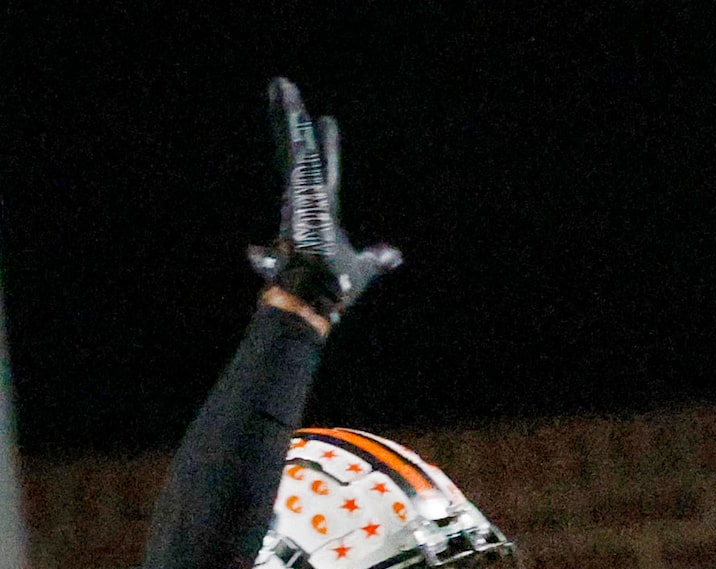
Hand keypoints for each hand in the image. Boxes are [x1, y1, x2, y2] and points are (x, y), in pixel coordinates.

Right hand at [248, 79, 400, 326]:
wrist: (316, 297)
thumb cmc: (333, 288)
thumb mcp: (362, 266)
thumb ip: (375, 259)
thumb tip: (394, 255)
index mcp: (321, 210)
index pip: (323, 170)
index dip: (326, 147)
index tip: (328, 121)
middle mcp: (307, 197)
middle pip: (302, 151)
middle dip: (295, 120)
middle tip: (284, 86)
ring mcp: (300, 193)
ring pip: (296, 146)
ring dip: (288, 114)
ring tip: (281, 84)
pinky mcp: (297, 191)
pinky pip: (297, 153)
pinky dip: (291, 127)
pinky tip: (286, 99)